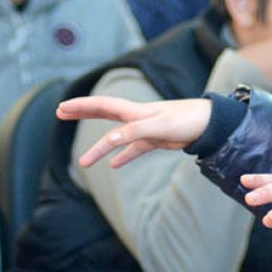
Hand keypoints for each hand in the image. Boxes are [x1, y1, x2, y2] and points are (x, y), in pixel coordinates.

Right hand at [58, 96, 212, 168]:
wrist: (211, 125)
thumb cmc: (187, 121)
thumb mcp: (160, 127)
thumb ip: (135, 132)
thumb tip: (110, 140)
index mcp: (136, 112)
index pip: (103, 105)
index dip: (82, 106)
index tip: (61, 107)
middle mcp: (138, 117)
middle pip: (104, 114)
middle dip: (83, 113)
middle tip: (60, 112)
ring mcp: (146, 128)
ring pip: (117, 138)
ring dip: (100, 148)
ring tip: (83, 163)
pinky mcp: (157, 139)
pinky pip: (135, 149)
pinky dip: (124, 156)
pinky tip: (115, 166)